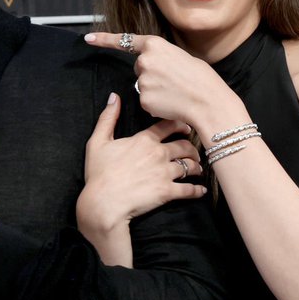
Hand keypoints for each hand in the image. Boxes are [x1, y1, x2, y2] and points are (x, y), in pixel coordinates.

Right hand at [78, 92, 204, 235]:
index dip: (180, 125)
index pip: (168, 126)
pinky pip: (189, 189)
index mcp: (144, 140)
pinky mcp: (168, 192)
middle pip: (184, 146)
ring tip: (198, 169)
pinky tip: (201, 190)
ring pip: (190, 166)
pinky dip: (197, 190)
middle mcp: (158, 154)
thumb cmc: (99, 174)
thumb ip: (107, 118)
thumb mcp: (97, 142)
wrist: (104, 202)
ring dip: (196, 167)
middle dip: (192, 148)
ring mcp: (165, 173)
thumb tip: (114, 97)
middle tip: (194, 151)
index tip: (186, 127)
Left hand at [84, 32, 233, 129]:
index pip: (126, 40)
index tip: (88, 38)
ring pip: (143, 86)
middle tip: (174, 80)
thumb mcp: (182, 57)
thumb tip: (153, 70)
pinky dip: (156, 104)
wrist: (208, 101)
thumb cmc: (202, 79)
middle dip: (152, 74)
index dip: (104, 39)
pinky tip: (171, 103)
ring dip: (155, 90)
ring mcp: (142, 81)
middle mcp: (144, 61)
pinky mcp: (143, 99)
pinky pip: (146, 101)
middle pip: (139, 68)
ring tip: (176, 92)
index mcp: (155, 45)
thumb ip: (163, 59)